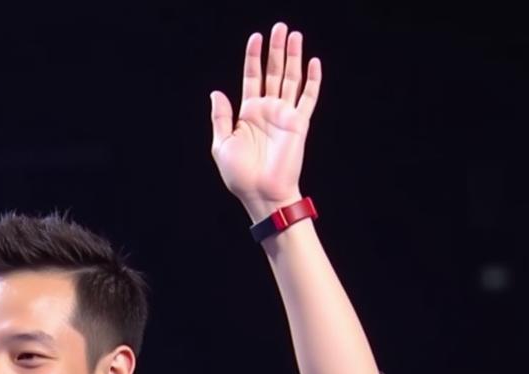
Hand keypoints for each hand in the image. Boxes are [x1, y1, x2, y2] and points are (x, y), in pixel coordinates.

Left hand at [209, 22, 321, 217]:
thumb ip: (221, 117)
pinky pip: (308, 97)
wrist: (262, 192)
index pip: (252, 77)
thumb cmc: (240, 175)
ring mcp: (284, 115)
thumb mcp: (222, 145)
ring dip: (293, 57)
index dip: (253, 57)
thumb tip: (215, 92)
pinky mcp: (299, 123)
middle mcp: (267, 110)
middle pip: (273, 72)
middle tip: (279, 27)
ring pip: (290, 78)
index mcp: (248, 113)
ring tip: (294, 35)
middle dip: (276, 49)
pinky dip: (313, 80)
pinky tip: (313, 62)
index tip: (255, 37)